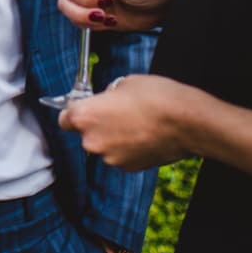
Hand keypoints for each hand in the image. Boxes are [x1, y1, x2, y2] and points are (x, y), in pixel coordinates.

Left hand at [58, 74, 200, 170]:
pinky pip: (120, 155)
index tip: (83, 109)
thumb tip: (106, 101)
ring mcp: (110, 158)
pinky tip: (144, 136)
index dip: (74, 113)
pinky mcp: (129, 168)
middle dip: (97, 125)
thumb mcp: (124, 84)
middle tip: (116, 113)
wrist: (187, 122)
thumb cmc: (156, 97)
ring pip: (104, 146)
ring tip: (135, 124)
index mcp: (85, 117)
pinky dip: (128, 148)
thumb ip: (107, 96)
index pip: (64, 120)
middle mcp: (92, 141)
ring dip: (113, 138)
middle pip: (85, 134)